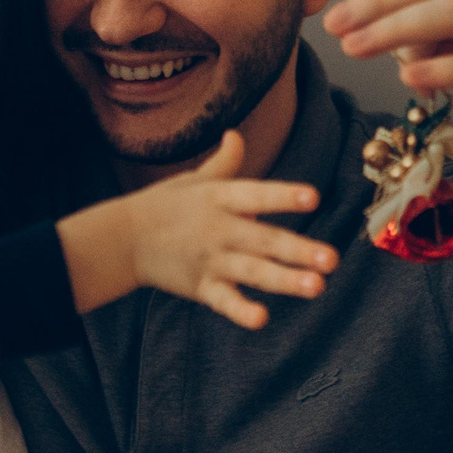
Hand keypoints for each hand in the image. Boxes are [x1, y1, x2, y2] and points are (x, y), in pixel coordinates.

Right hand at [90, 132, 332, 328]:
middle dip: (298, 250)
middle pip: (263, 240)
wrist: (120, 239)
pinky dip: (241, 311)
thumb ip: (223, 162)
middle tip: (331, 259)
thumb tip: (237, 134)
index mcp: (219, 198)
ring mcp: (210, 260)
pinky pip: (223, 301)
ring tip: (317, 287)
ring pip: (253, 271)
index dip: (283, 196)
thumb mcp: (193, 180)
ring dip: (285, 280)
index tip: (312, 197)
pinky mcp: (200, 287)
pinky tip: (261, 319)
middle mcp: (219, 229)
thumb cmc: (162, 206)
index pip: (255, 194)